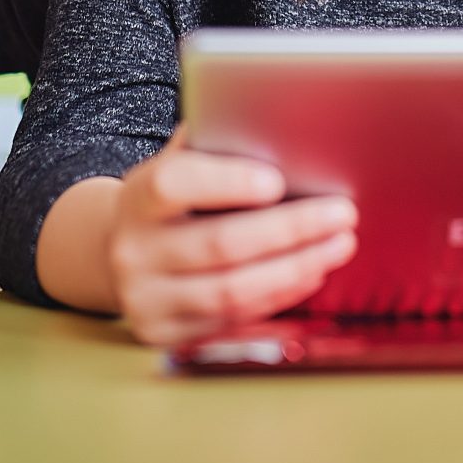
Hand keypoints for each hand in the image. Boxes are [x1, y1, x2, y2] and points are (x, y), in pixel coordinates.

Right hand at [105, 129, 357, 347]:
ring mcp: (145, 299)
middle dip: (292, 229)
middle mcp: (134, 251)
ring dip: (296, 268)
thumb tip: (283, 128)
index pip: (175, 184)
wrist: (119, 251)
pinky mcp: (164, 334)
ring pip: (232, 291)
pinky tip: (310, 274)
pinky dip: (278, 297)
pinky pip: (232, 320)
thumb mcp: (178, 163)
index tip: (279, 180)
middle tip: (343, 214)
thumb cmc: (171, 199)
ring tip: (339, 246)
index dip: (227, 182)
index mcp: (137, 197)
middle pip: (220, 244)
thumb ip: (217, 146)